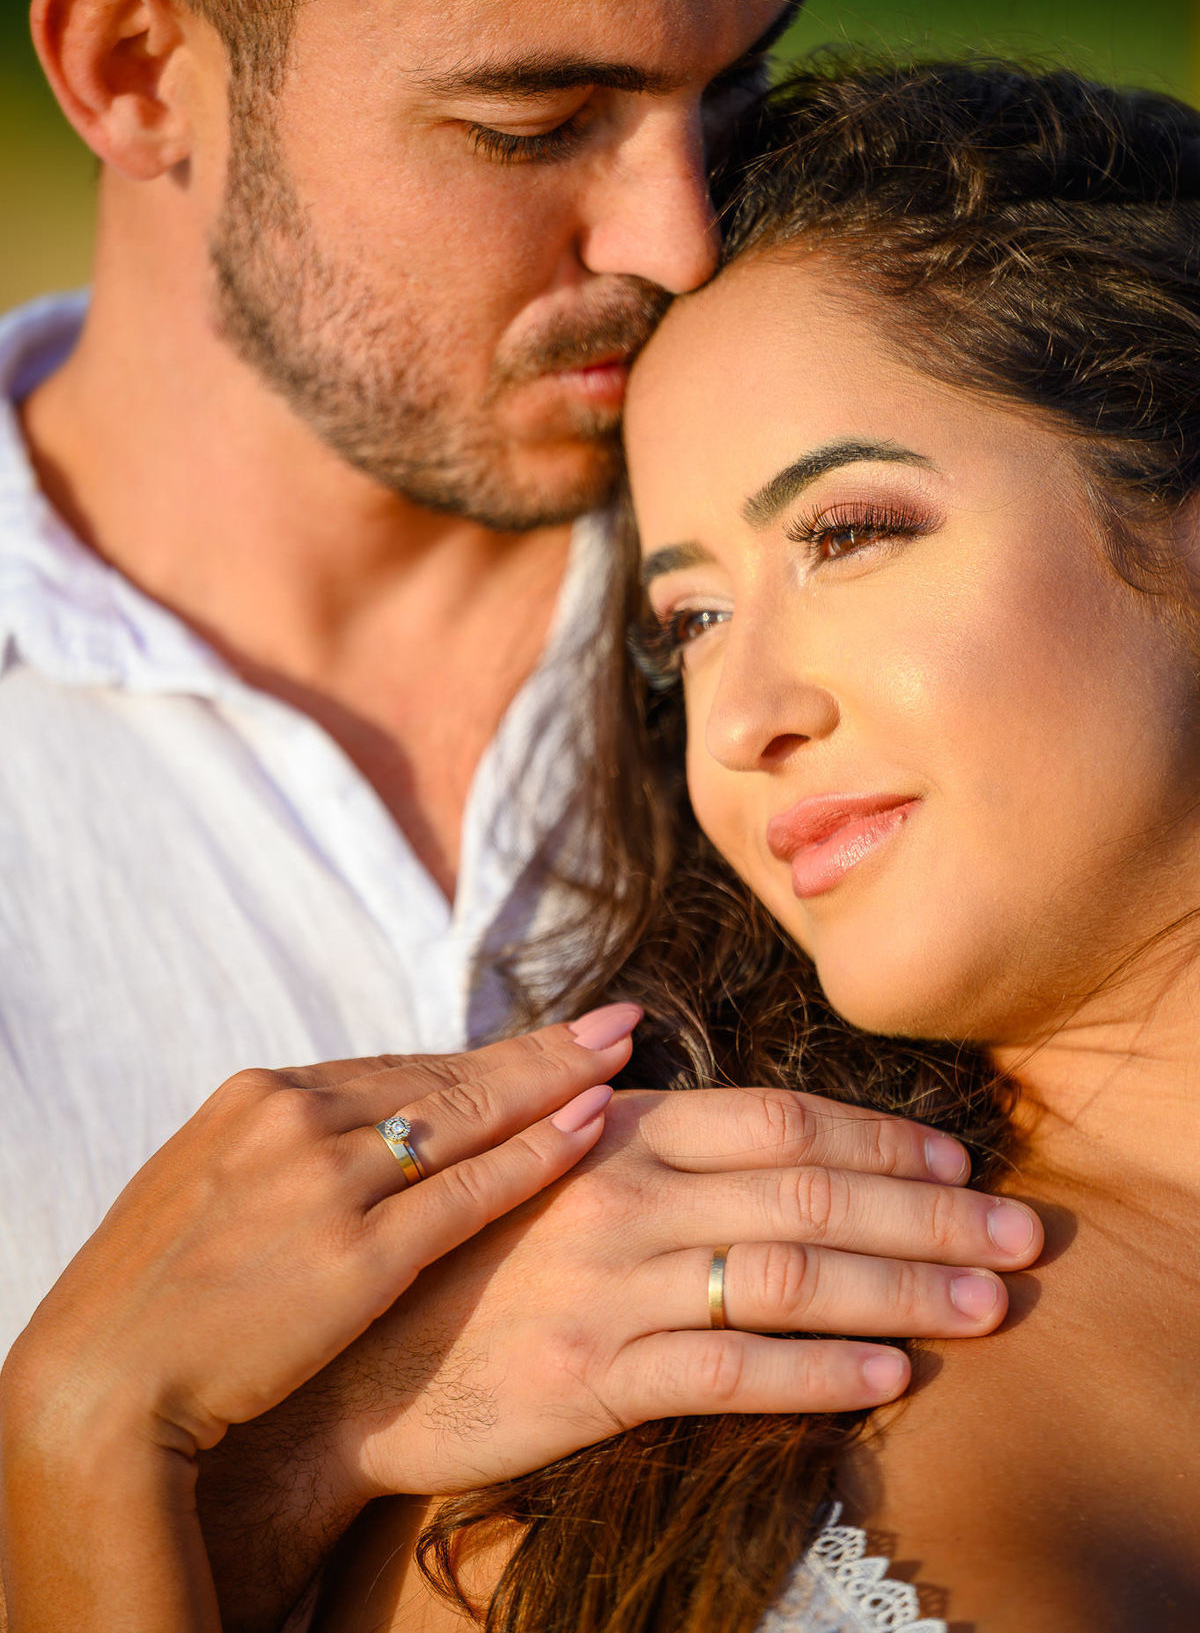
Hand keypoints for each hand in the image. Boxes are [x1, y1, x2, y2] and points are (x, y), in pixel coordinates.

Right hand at [0, 1008, 639, 1632]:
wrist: (101, 1386)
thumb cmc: (154, 1299)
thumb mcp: (209, 1188)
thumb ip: (285, 1152)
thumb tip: (356, 1137)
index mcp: (257, 1094)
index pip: (395, 1067)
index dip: (481, 1058)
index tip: (542, 1043)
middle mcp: (295, 1120)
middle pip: (443, 1077)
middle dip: (537, 1051)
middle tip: (614, 1021)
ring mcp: (326, 1183)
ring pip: (466, 1118)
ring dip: (553, 1084)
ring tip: (619, 1055)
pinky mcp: (355, 1257)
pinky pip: (467, 1191)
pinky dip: (534, 1155)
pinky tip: (588, 1127)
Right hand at [200, 1085, 1040, 1627]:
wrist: (344, 1361)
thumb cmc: (446, 1247)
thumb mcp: (510, 1152)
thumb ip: (585, 1101)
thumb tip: (634, 1037)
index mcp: (611, 1132)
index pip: (775, 1117)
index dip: (877, 1133)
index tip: (955, 1158)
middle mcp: (620, 1194)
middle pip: (808, 1189)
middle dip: (929, 1213)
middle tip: (1019, 1236)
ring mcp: (608, 1286)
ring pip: (788, 1276)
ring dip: (903, 1290)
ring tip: (987, 1308)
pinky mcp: (592, 1378)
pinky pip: (730, 1374)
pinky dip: (820, 1373)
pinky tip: (887, 1375)